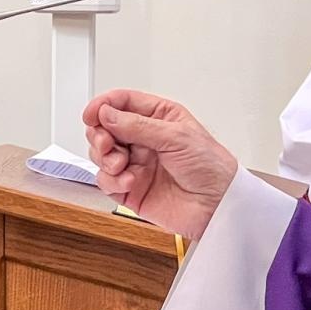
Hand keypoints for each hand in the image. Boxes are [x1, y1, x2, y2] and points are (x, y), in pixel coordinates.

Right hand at [82, 89, 238, 238]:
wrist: (219, 206)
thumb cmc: (211, 167)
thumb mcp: (176, 136)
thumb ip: (137, 125)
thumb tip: (106, 113)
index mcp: (159, 118)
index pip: (122, 103)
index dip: (103, 106)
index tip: (91, 115)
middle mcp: (145, 139)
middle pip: (105, 128)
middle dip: (100, 135)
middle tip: (107, 144)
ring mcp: (137, 164)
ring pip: (101, 155)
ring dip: (105, 159)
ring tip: (121, 165)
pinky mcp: (131, 190)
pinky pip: (107, 181)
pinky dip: (111, 180)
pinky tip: (128, 181)